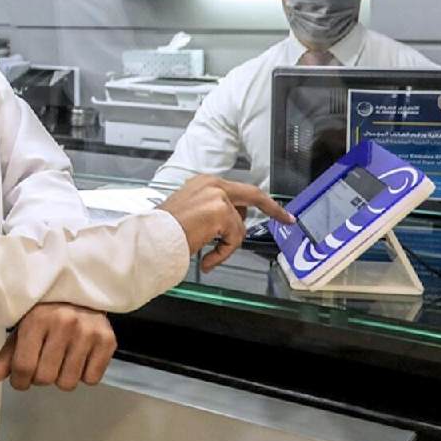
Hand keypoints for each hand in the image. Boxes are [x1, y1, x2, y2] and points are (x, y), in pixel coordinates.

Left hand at [0, 304, 116, 391]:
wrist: (81, 290)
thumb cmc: (46, 311)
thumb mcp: (22, 328)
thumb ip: (6, 356)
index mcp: (38, 319)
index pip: (24, 367)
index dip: (19, 381)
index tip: (20, 378)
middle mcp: (65, 324)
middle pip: (46, 378)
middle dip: (40, 377)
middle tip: (42, 363)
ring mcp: (88, 332)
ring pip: (68, 383)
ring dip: (61, 377)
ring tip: (61, 358)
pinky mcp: (108, 340)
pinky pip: (91, 379)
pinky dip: (83, 374)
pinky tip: (79, 356)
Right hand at [158, 174, 294, 272]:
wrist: (153, 238)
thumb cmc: (165, 229)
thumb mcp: (190, 210)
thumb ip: (213, 209)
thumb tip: (233, 220)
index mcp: (204, 182)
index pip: (239, 188)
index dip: (260, 200)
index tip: (276, 208)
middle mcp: (212, 184)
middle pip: (253, 195)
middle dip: (273, 209)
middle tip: (286, 219)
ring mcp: (217, 197)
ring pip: (239, 226)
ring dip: (227, 244)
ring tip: (207, 253)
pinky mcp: (221, 213)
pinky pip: (233, 239)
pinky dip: (222, 252)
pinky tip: (207, 258)